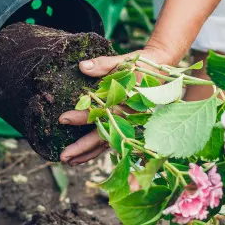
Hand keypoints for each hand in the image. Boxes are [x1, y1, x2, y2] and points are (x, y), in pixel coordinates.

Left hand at [58, 47, 177, 165]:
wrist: (161, 71)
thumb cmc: (140, 66)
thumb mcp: (123, 62)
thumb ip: (103, 65)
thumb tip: (82, 66)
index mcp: (124, 102)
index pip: (99, 112)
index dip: (81, 116)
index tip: (63, 119)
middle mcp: (126, 117)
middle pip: (102, 136)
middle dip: (81, 147)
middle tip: (63, 156)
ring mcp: (127, 125)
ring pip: (106, 144)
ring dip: (88, 154)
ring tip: (69, 161)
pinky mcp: (127, 127)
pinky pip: (111, 142)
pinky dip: (97, 150)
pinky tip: (83, 157)